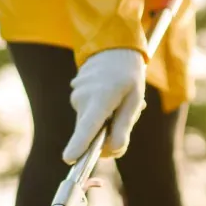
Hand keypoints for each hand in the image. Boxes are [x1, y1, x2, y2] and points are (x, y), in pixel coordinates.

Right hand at [62, 48, 146, 163]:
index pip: (87, 126)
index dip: (79, 144)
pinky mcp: (74, 96)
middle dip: (108, 133)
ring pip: (91, 123)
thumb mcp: (135, 99)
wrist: (112, 47)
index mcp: (100, 99)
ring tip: (118, 99)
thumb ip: (124, 126)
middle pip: (92, 133)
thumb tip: (114, 150)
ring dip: (105, 120)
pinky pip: (87, 114)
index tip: (70, 158)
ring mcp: (76, 96)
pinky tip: (108, 95)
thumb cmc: (128, 74)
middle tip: (125, 113)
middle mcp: (83, 99)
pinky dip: (99, 112)